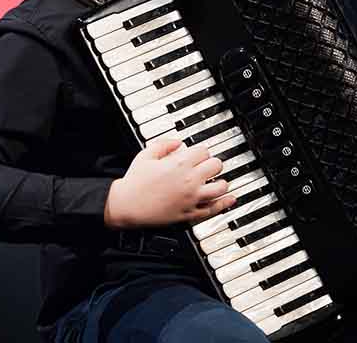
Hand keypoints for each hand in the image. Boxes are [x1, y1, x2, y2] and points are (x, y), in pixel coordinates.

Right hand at [104, 138, 236, 228]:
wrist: (126, 205)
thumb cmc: (134, 181)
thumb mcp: (146, 155)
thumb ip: (164, 144)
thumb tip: (178, 142)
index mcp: (179, 164)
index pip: (204, 151)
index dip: (201, 152)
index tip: (197, 155)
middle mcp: (189, 180)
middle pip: (216, 166)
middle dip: (212, 164)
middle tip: (207, 167)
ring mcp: (191, 198)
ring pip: (220, 187)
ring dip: (221, 182)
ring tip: (218, 181)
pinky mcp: (190, 213)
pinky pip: (213, 209)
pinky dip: (224, 204)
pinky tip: (230, 199)